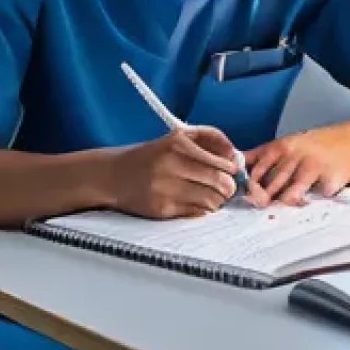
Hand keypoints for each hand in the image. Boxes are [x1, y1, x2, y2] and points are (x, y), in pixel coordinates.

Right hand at [109, 126, 241, 218]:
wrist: (113, 175)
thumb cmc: (151, 156)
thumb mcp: (177, 137)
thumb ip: (210, 139)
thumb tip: (236, 155)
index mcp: (178, 142)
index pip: (222, 162)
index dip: (232, 171)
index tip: (231, 173)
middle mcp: (171, 163)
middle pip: (219, 182)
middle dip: (228, 188)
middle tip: (225, 189)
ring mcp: (165, 187)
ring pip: (211, 201)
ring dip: (216, 201)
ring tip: (209, 196)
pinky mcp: (161, 207)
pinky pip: (197, 213)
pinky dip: (201, 210)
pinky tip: (194, 203)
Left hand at [243, 129, 349, 206]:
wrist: (346, 145)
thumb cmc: (309, 148)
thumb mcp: (283, 145)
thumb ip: (259, 156)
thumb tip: (235, 162)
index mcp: (281, 148)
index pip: (259, 169)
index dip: (250, 185)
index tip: (246, 197)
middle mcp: (296, 157)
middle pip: (273, 183)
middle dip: (264, 199)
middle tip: (258, 209)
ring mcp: (313, 169)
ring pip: (292, 193)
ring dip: (282, 205)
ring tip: (276, 213)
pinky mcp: (330, 181)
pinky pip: (315, 198)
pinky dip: (309, 206)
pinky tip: (303, 210)